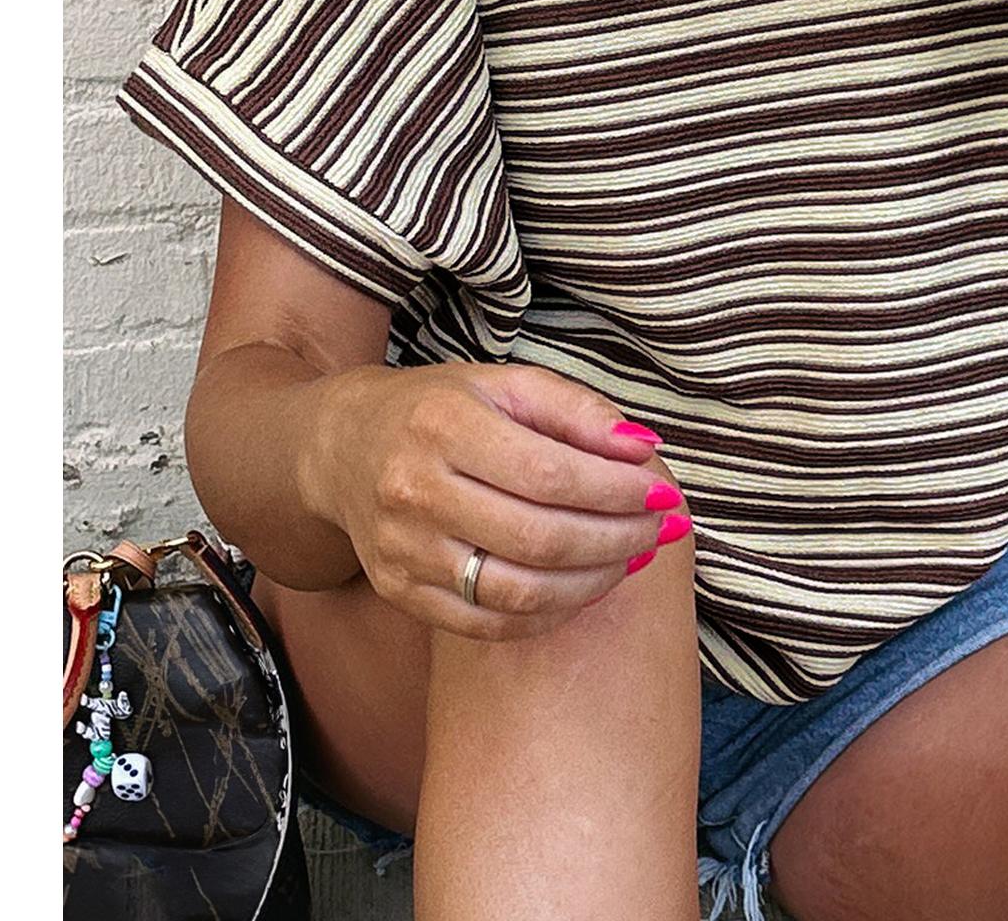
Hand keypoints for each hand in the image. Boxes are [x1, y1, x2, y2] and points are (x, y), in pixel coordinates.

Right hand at [308, 360, 690, 641]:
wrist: (344, 447)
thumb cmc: (439, 409)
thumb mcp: (504, 385)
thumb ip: (576, 410)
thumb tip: (641, 449)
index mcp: (443, 427)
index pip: (550, 474)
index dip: (616, 491)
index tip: (663, 494)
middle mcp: (415, 492)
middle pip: (539, 539)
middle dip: (616, 540)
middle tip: (659, 531)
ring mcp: (404, 552)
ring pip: (518, 591)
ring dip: (592, 582)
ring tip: (629, 559)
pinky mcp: (401, 593)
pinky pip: (489, 622)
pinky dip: (549, 612)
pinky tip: (582, 586)